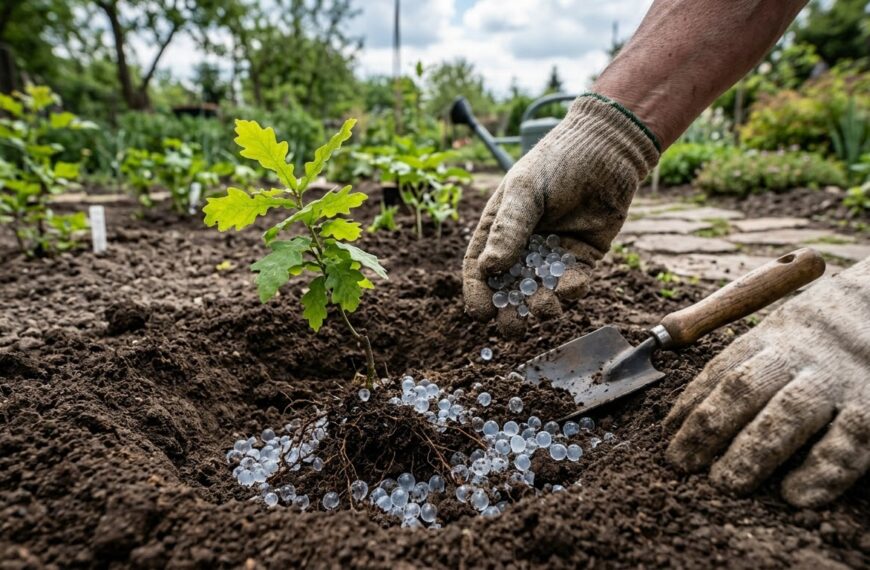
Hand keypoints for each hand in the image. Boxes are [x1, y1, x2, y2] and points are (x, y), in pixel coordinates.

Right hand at [462, 95, 658, 334]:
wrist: (608, 149)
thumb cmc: (557, 162)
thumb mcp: (525, 190)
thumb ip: (509, 228)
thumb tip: (488, 268)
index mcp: (498, 229)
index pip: (479, 268)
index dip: (478, 293)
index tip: (481, 313)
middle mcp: (522, 246)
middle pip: (509, 288)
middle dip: (510, 311)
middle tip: (513, 327)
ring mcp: (552, 253)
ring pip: (541, 291)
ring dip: (541, 305)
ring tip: (545, 310)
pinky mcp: (582, 257)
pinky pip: (573, 281)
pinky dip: (572, 289)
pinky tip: (572, 287)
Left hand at [664, 259, 869, 506]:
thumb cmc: (818, 335)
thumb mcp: (777, 333)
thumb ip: (743, 366)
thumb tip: (684, 417)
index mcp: (769, 338)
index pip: (721, 370)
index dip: (690, 404)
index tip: (667, 436)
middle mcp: (798, 356)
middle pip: (745, 388)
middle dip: (710, 427)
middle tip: (681, 463)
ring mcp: (836, 379)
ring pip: (789, 412)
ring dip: (753, 450)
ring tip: (725, 483)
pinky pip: (849, 439)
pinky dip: (822, 470)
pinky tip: (796, 496)